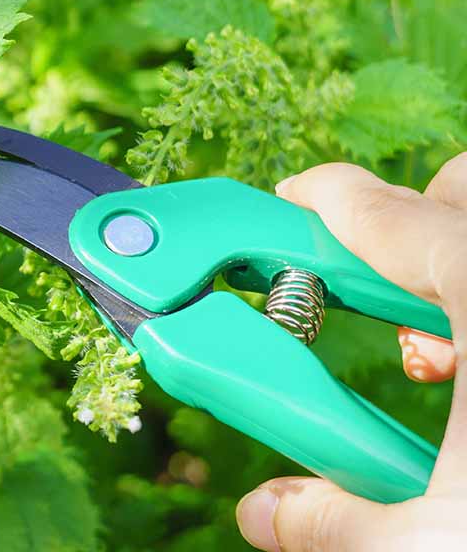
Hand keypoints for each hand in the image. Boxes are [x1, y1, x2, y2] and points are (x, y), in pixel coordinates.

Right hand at [236, 153, 466, 550]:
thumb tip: (264, 513)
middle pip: (454, 194)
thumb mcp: (433, 544)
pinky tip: (464, 374)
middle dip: (396, 221)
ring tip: (419, 343)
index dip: (309, 204)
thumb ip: (332, 519)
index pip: (382, 212)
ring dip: (442, 261)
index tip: (270, 208)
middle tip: (338, 279)